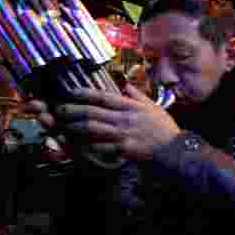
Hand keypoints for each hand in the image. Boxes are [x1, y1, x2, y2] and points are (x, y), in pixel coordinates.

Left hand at [48, 84, 181, 161]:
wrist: (175, 150)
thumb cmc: (166, 129)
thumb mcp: (155, 107)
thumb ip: (138, 96)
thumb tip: (127, 84)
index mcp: (132, 107)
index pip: (104, 97)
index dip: (86, 93)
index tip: (72, 92)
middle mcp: (125, 118)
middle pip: (93, 112)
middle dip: (73, 110)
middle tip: (59, 109)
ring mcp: (123, 134)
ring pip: (93, 128)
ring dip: (76, 127)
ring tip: (64, 125)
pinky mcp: (123, 149)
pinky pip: (100, 147)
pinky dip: (88, 146)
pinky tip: (77, 145)